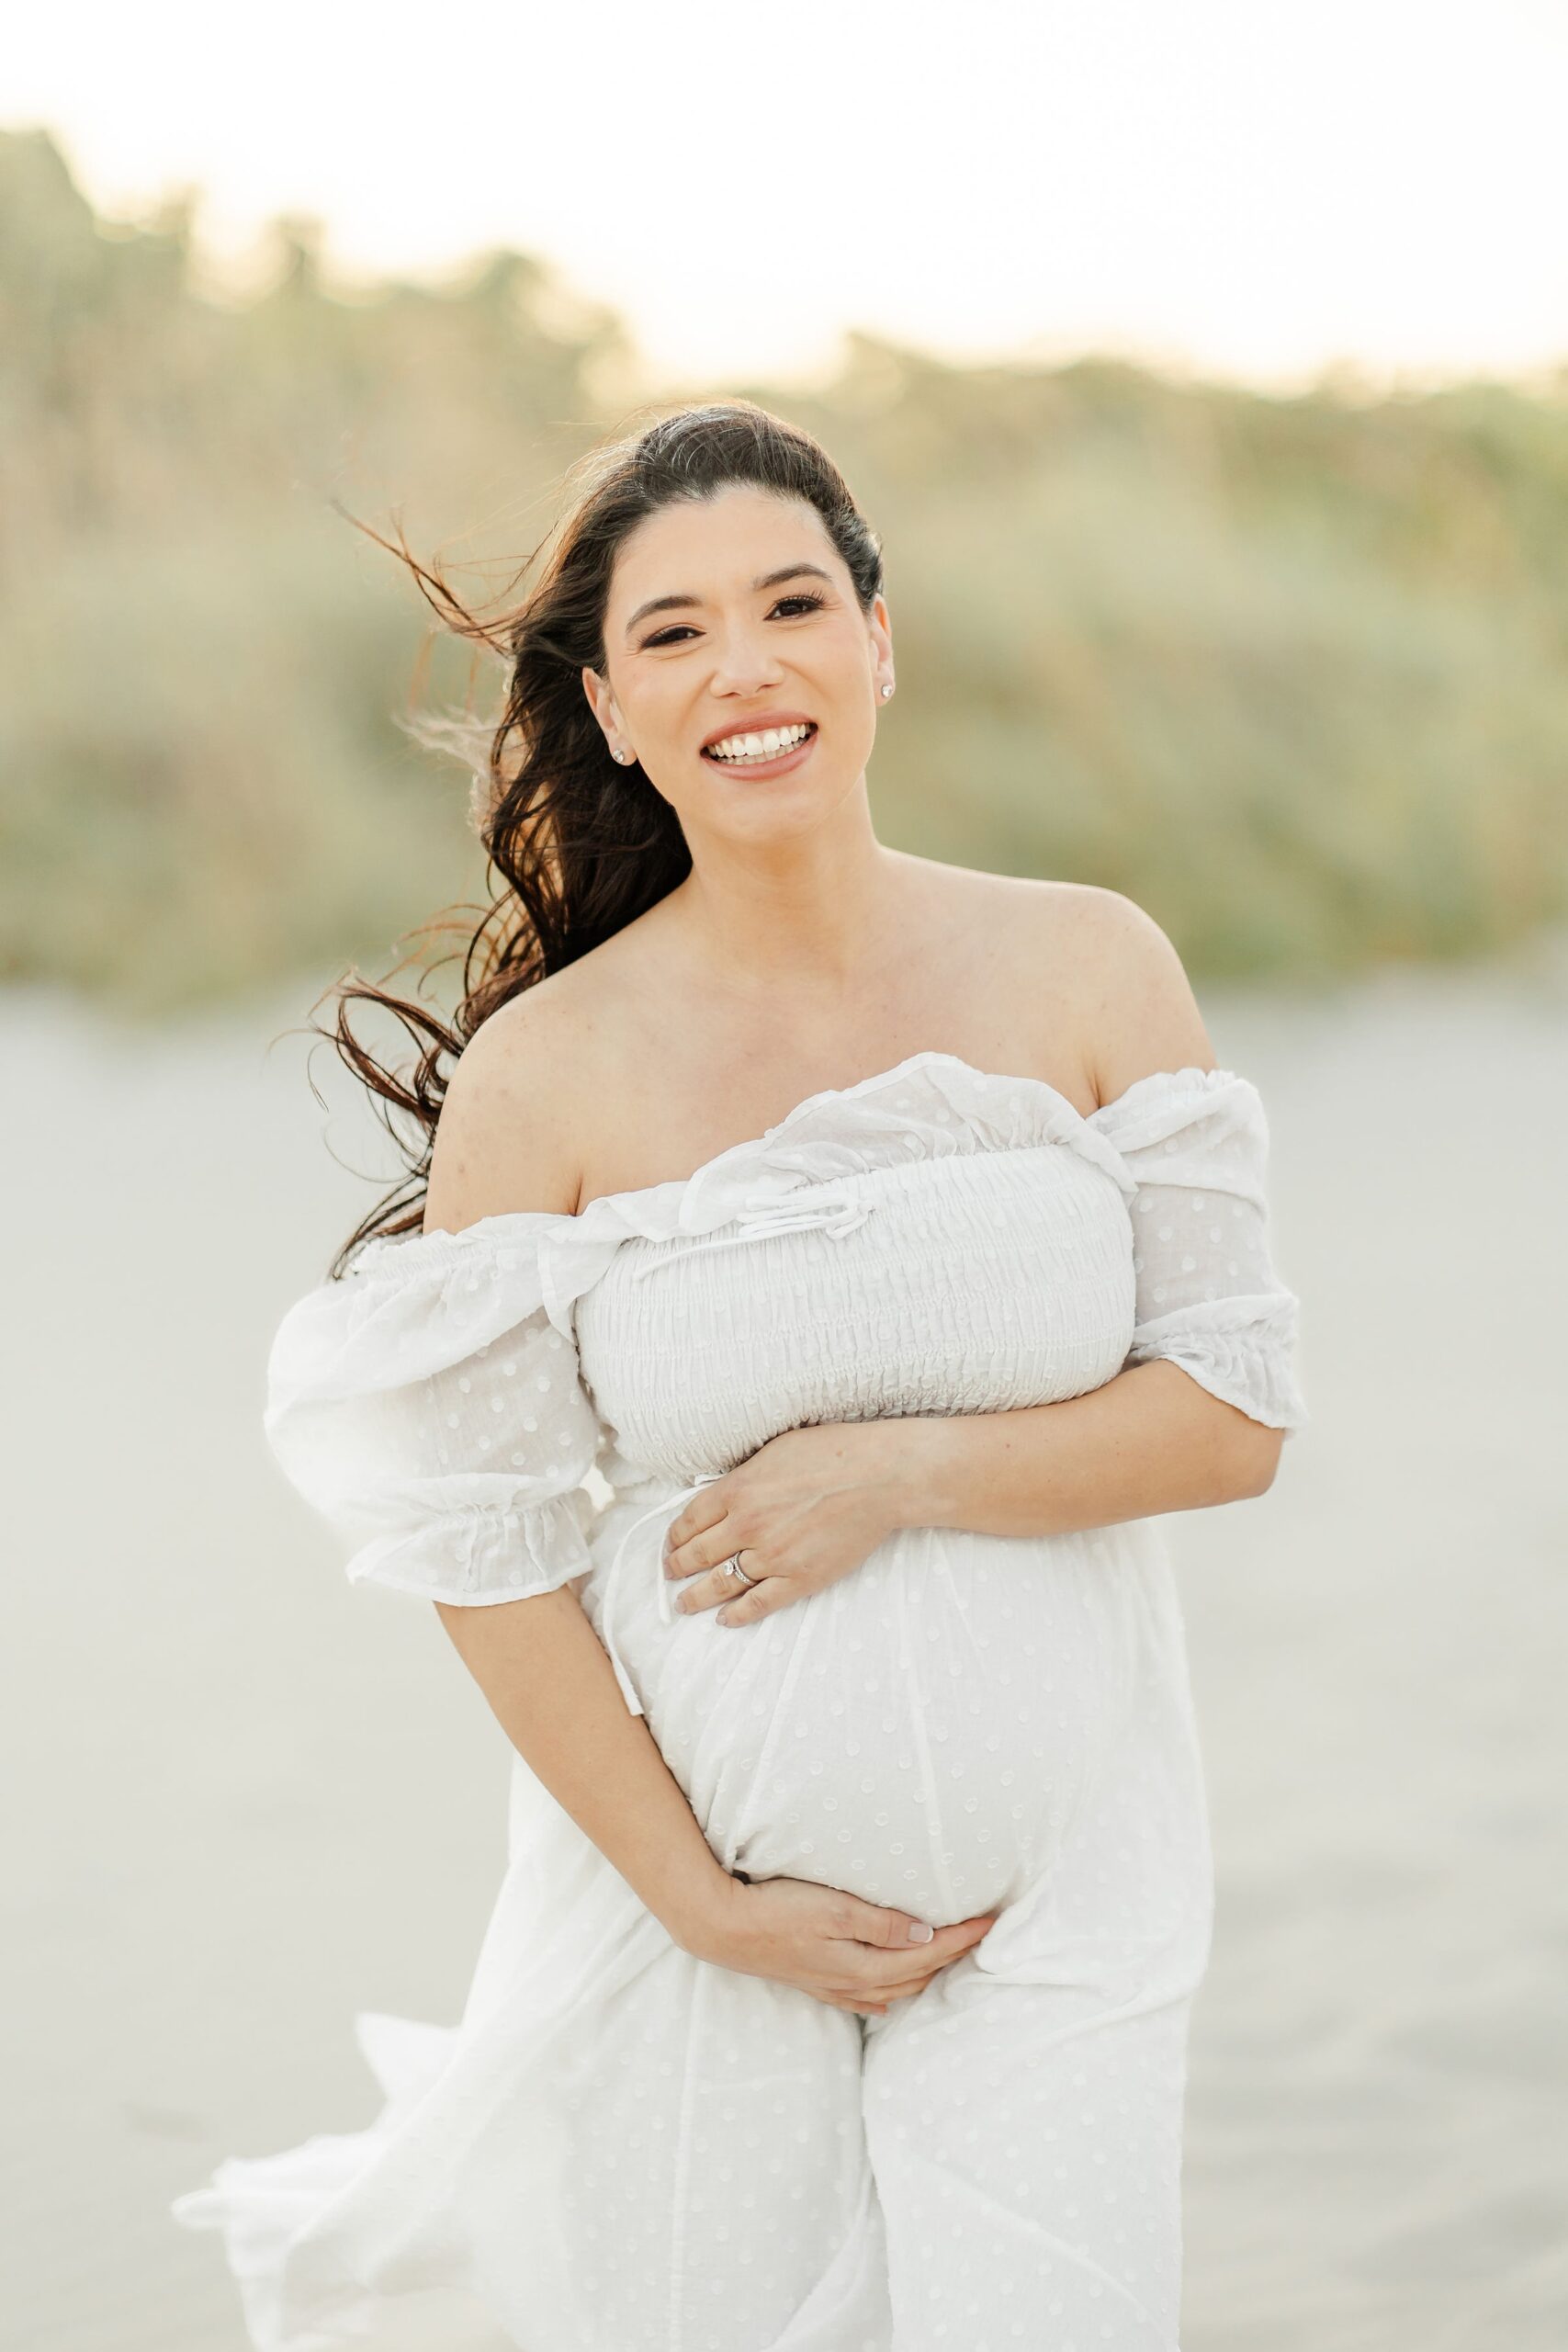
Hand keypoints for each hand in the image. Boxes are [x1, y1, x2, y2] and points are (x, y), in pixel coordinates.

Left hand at [662, 1422, 913, 1625]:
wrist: (878, 1478)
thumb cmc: (832, 1454)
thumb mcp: (774, 1451)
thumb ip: (744, 1477)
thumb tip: (724, 1493)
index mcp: (738, 1490)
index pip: (689, 1520)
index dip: (675, 1537)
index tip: (671, 1544)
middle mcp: (747, 1525)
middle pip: (697, 1554)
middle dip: (677, 1567)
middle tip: (669, 1574)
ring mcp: (772, 1555)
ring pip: (720, 1584)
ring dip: (696, 1597)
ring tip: (684, 1604)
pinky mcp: (799, 1578)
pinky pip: (759, 1603)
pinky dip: (738, 1614)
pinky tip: (725, 1618)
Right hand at [682, 1874, 998, 2015]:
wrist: (723, 1928)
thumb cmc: (777, 1911)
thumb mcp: (834, 1910)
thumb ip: (882, 1925)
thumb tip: (928, 1939)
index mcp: (863, 1965)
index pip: (927, 1955)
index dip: (962, 1938)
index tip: (992, 1920)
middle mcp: (854, 1983)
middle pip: (916, 1975)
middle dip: (952, 1956)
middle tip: (982, 1933)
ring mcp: (834, 1986)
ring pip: (895, 1988)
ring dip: (926, 1974)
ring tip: (950, 1956)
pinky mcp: (817, 1981)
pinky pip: (868, 1995)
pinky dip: (891, 1989)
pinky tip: (893, 1990)